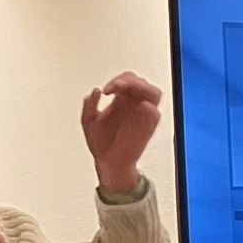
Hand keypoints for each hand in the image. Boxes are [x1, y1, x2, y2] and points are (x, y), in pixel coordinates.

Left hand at [83, 71, 162, 192]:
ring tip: (127, 90)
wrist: (108, 163)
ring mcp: (142, 114)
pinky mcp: (149, 126)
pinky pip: (155, 113)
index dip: (117, 80)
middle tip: (117, 86)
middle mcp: (134, 104)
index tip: (106, 90)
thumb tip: (95, 91)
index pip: (126, 79)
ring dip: (142, 87)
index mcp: (121, 100)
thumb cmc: (101, 143)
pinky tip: (141, 105)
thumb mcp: (88, 122)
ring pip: (153, 92)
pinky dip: (150, 107)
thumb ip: (89, 105)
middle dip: (129, 80)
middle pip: (140, 81)